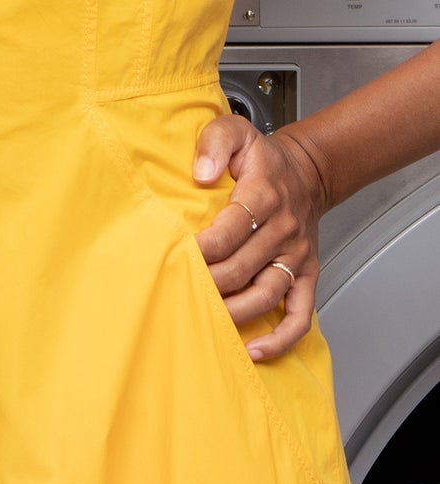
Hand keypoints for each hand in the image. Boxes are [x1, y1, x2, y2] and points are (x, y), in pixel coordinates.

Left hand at [193, 115, 327, 359]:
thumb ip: (214, 143)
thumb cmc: (262, 158)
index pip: (229, 228)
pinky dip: (281, 338)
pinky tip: (256, 351)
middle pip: (242, 267)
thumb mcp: (235, 131)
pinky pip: (300, 314)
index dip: (202, 248)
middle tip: (178, 291)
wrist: (308, 171)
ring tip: (205, 323)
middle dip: (208, 283)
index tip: (176, 256)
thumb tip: (201, 173)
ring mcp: (296, 256)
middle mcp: (283, 230)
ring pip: (266, 294)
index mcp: (264, 195)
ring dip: (234, 313)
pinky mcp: (306, 275)